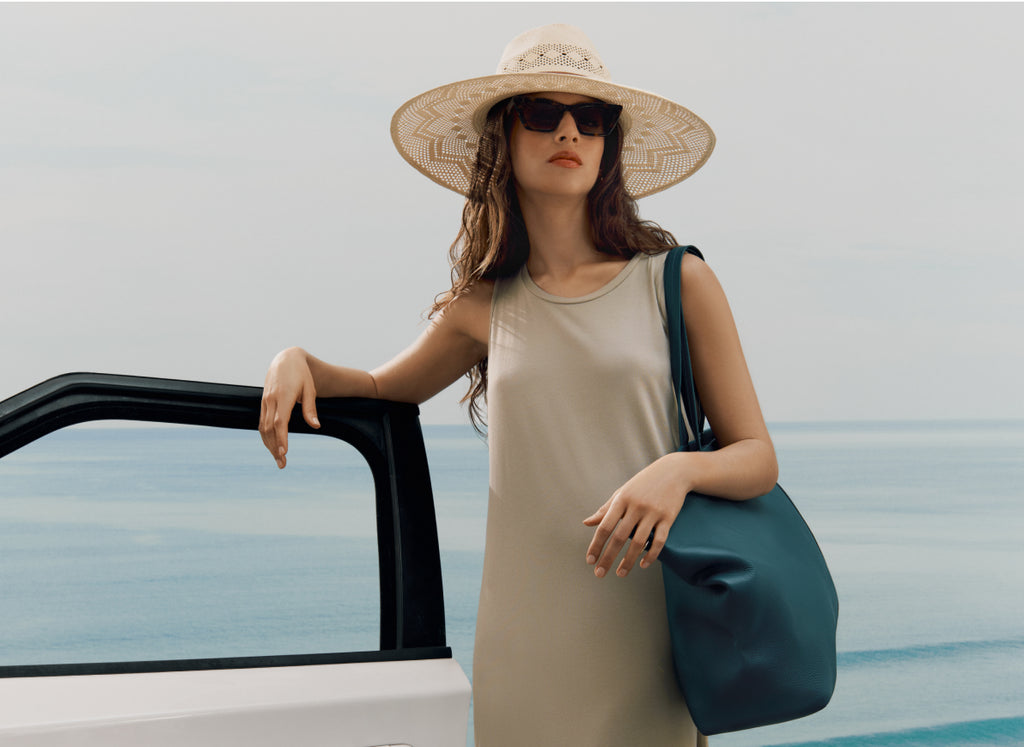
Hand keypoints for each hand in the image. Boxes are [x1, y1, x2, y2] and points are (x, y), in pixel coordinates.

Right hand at [259, 347, 319, 468]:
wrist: (285, 359)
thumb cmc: (301, 374)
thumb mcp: (310, 389)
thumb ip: (310, 408)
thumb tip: (316, 426)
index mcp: (283, 396)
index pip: (279, 422)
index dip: (281, 438)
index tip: (284, 452)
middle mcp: (271, 400)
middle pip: (269, 429)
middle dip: (275, 448)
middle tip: (283, 464)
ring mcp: (265, 401)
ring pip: (263, 428)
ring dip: (269, 445)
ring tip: (279, 459)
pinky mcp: (263, 403)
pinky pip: (261, 422)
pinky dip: (266, 436)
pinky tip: (272, 446)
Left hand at [582, 454, 689, 577]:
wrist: (673, 471)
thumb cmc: (643, 483)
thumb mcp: (622, 492)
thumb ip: (605, 509)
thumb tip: (587, 523)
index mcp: (621, 500)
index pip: (605, 526)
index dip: (596, 545)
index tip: (590, 560)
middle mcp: (636, 506)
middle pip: (619, 537)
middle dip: (608, 557)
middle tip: (600, 573)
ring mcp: (653, 512)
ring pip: (639, 542)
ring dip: (628, 561)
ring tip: (620, 573)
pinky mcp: (668, 517)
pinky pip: (659, 540)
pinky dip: (651, 554)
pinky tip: (643, 564)